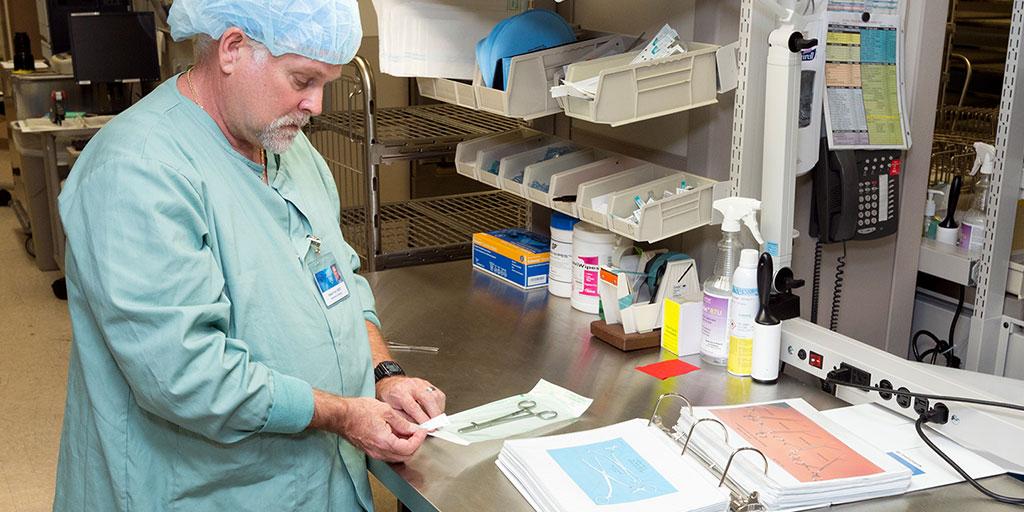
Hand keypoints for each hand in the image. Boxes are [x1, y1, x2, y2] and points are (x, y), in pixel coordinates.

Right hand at [310, 390, 426, 462]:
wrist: (342, 415)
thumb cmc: (358, 411)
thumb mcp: (386, 411)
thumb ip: (402, 423)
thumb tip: (414, 429)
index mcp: (384, 441)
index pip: (409, 448)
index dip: (419, 439)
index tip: (422, 431)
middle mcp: (380, 451)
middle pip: (405, 456)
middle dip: (414, 445)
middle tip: (417, 432)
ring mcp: (375, 453)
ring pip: (397, 457)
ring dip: (406, 447)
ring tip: (408, 432)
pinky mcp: (372, 451)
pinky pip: (389, 454)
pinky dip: (397, 447)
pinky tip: (397, 435)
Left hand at [376, 376, 446, 423]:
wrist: (390, 384)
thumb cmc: (390, 397)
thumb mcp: (391, 410)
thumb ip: (404, 420)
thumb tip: (417, 428)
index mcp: (400, 392)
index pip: (414, 407)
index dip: (423, 418)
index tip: (428, 428)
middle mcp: (412, 386)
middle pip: (428, 399)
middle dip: (434, 414)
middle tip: (437, 425)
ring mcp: (421, 383)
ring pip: (436, 395)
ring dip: (438, 410)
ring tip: (437, 420)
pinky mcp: (428, 384)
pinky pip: (438, 394)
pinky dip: (440, 404)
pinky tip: (436, 411)